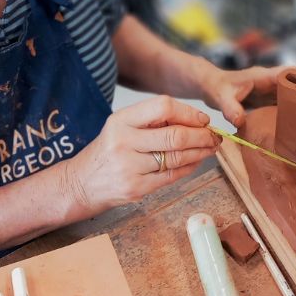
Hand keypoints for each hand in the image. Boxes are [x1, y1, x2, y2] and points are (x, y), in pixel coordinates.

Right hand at [65, 96, 220, 212]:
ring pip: (178, 157)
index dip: (189, 113)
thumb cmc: (108, 152)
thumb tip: (195, 120)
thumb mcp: (121, 126)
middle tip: (214, 136)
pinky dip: (189, 168)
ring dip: (201, 152)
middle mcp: (123, 141)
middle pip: (175, 135)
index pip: (163, 106)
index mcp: (121, 120)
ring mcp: (129, 167)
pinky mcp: (136, 188)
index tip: (203, 120)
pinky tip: (196, 162)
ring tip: (210, 148)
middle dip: (202, 136)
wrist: (81, 184)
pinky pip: (172, 176)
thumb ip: (152, 121)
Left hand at [198, 63, 284, 127]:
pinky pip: (284, 102)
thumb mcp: (221, 98)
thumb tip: (240, 122)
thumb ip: (230, 109)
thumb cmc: (216, 88)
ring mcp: (269, 89)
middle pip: (295, 83)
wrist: (210, 85)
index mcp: (262, 76)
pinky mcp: (267, 98)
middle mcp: (269, 81)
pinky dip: (291, 110)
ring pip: (291, 93)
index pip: (287, 73)